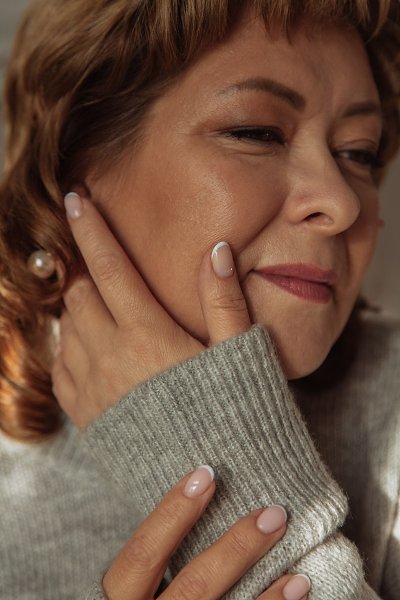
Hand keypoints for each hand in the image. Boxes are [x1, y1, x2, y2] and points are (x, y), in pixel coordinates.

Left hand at [52, 192, 251, 428]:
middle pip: (79, 292)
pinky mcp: (87, 416)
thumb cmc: (232, 414)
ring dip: (77, 305)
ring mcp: (93, 388)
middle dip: (83, 267)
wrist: (215, 485)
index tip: (76, 198)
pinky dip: (69, 345)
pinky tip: (89, 343)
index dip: (91, 229)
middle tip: (96, 257)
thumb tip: (216, 249)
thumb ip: (224, 299)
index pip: (109, 266)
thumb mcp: (238, 354)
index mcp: (147, 334)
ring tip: (98, 299)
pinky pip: (60, 367)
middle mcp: (111, 356)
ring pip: (67, 326)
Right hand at [101, 465, 309, 599]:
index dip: (172, 511)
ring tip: (299, 572)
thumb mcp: (125, 594)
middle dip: (237, 547)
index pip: (142, 553)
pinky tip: (295, 596)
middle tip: (274, 514)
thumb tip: (199, 493)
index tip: (206, 473)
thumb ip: (147, 565)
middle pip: (195, 587)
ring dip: (268, 598)